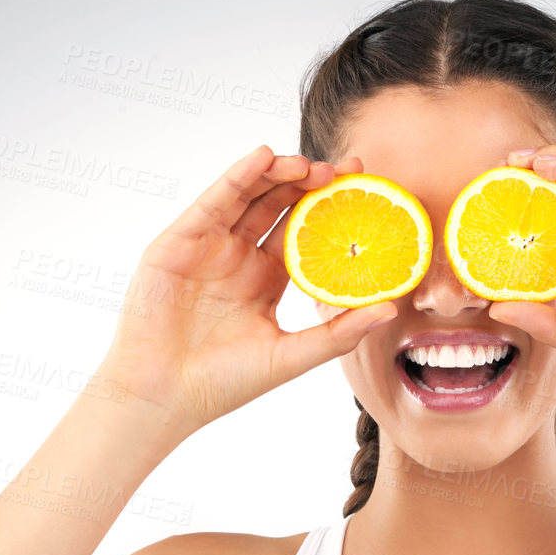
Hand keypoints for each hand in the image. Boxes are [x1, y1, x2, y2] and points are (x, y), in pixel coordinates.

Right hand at [95, 145, 398, 432]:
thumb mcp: (291, 356)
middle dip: (312, 184)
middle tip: (347, 168)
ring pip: (249, 196)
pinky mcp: (179, 242)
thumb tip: (391, 309)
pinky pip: (213, 202)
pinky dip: (237, 177)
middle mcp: (239, 258)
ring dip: (279, 174)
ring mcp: (208, 246)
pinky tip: (263, 158)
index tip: (365, 190)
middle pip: (279, 207)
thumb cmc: (224, 384)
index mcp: (266, 280)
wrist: (164, 396)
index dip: (332, 211)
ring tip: (310, 162)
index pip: (305, 234)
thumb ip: (338, 332)